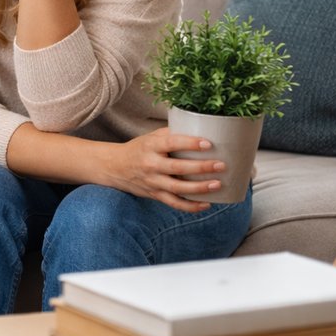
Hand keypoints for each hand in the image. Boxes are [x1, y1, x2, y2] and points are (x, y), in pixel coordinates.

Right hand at [103, 128, 225, 212]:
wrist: (115, 167)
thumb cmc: (138, 149)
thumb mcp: (150, 137)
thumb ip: (172, 134)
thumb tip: (200, 130)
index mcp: (150, 146)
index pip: (171, 143)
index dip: (190, 143)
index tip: (208, 143)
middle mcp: (151, 165)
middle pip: (177, 168)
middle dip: (201, 167)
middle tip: (220, 165)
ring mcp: (152, 182)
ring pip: (177, 189)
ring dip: (199, 188)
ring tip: (217, 185)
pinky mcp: (154, 195)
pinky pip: (174, 203)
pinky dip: (191, 206)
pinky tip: (206, 204)